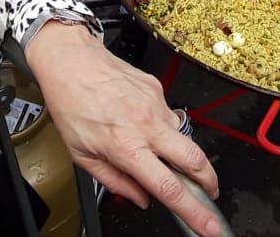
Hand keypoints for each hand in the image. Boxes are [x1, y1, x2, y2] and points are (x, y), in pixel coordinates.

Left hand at [27, 23, 221, 236]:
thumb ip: (114, 181)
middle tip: (208, 193)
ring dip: (179, 151)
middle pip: (194, 161)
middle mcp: (146, 125)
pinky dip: (161, 126)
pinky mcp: (157, 87)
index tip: (209, 225)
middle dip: (209, 183)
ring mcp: (155, 104)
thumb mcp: (81, 154)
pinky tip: (140, 120)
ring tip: (153, 146)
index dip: (195, 211)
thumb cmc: (70, 102)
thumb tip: (139, 198)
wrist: (69, 59)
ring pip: (183, 136)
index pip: (169, 187)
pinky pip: (169, 115)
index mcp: (126, 146)